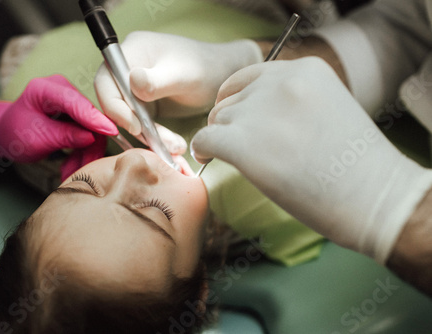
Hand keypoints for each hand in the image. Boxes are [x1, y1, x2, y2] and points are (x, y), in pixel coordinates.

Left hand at [0, 75, 117, 166]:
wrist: (6, 134)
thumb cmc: (14, 133)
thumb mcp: (37, 139)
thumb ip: (65, 136)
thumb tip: (93, 137)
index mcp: (46, 89)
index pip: (76, 103)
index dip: (94, 119)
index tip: (111, 132)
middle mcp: (62, 90)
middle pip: (89, 119)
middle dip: (88, 147)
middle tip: (79, 172)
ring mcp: (71, 102)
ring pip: (92, 130)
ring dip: (85, 155)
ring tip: (69, 173)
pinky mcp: (77, 114)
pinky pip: (89, 133)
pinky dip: (81, 153)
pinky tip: (70, 166)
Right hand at [95, 31, 261, 136]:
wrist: (223, 75)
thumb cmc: (206, 66)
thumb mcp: (184, 74)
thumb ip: (157, 80)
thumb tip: (132, 82)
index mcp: (132, 50)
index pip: (106, 79)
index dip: (114, 105)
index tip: (136, 125)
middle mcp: (128, 67)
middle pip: (113, 100)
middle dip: (132, 124)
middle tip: (156, 142)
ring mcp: (135, 86)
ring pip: (127, 116)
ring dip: (146, 135)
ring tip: (174, 147)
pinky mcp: (144, 103)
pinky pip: (140, 123)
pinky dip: (154, 136)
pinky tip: (173, 146)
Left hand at [191, 57, 431, 263]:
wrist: (374, 198)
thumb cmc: (356, 165)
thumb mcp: (328, 109)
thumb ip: (292, 101)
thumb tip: (250, 112)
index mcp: (304, 70)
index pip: (250, 76)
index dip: (237, 98)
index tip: (235, 117)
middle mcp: (279, 83)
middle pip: (231, 99)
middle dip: (229, 122)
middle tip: (235, 144)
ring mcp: (260, 112)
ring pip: (218, 120)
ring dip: (220, 138)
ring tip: (233, 158)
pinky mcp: (244, 143)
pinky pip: (205, 139)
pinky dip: (203, 150)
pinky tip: (208, 160)